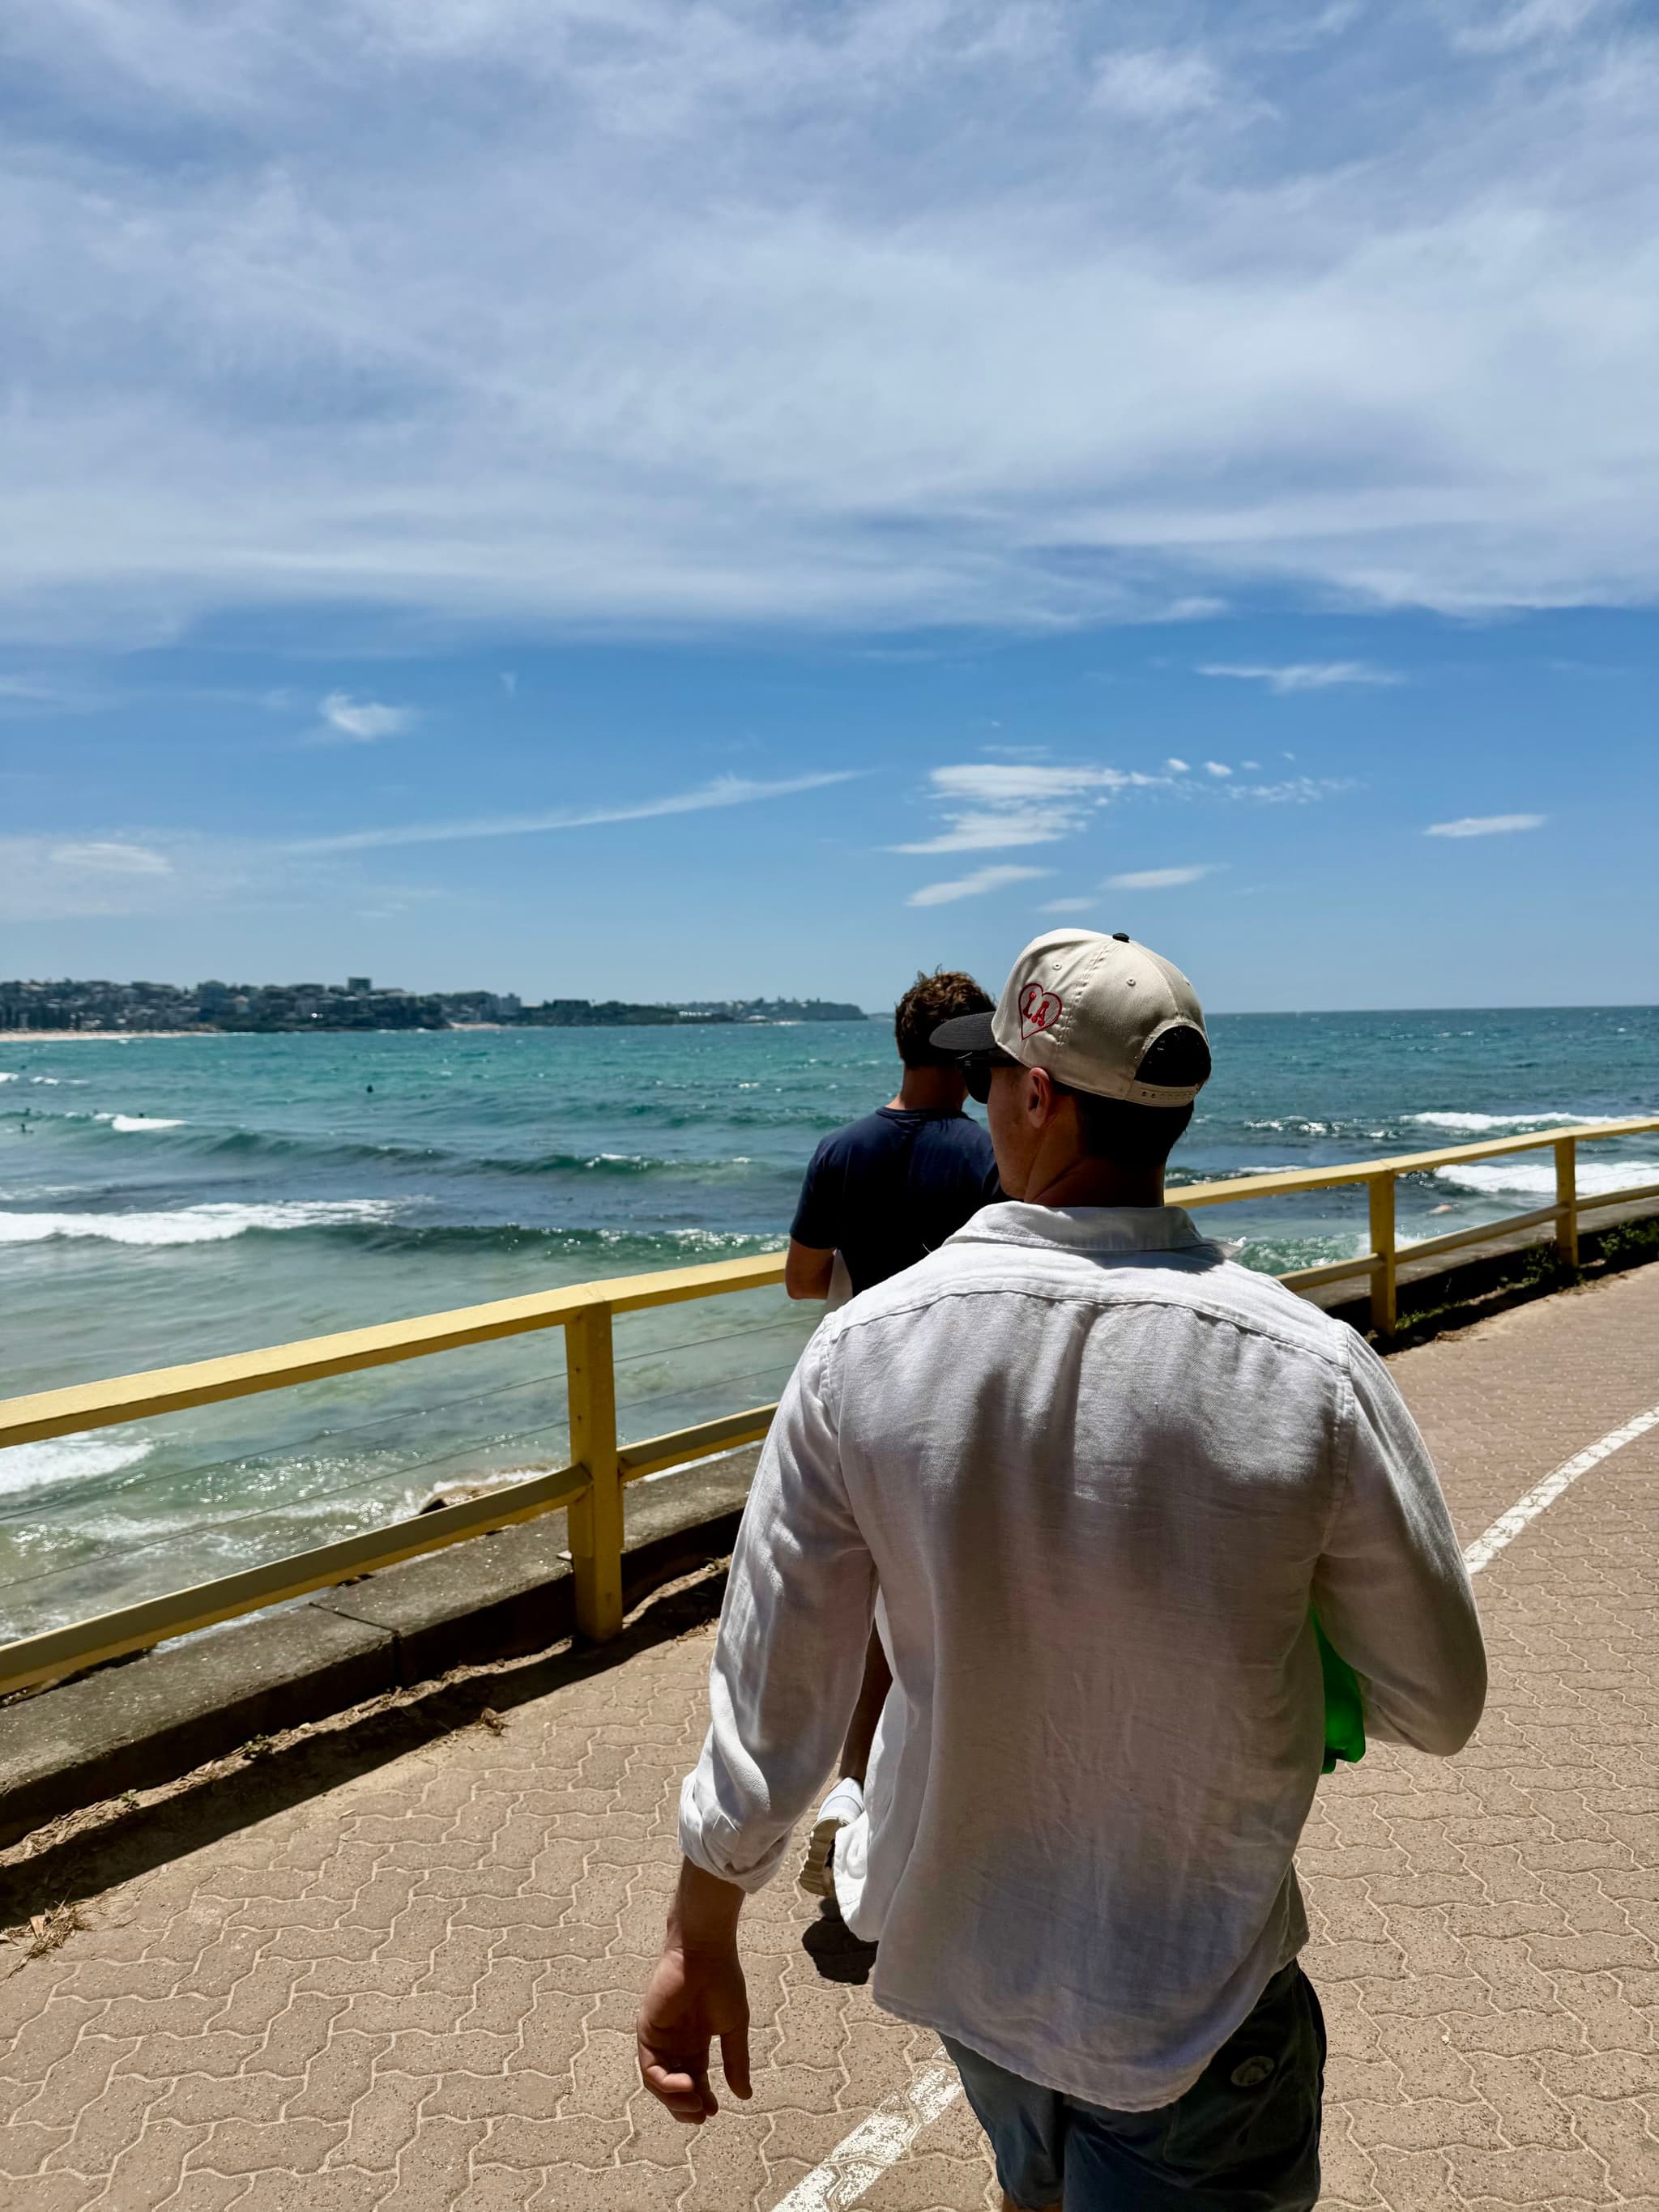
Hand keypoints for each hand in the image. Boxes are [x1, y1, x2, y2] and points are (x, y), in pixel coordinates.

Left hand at [637, 1936, 751, 2121]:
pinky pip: (649, 2067)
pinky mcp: (647, 2031)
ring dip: (674, 2100)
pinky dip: (665, 2083)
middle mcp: (674, 2044)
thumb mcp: (733, 2028)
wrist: (705, 1953)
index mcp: (694, 2043)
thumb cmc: (722, 1983)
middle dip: (685, 2106)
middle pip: (673, 2086)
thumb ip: (735, 2061)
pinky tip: (686, 2085)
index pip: (694, 2080)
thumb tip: (744, 2096)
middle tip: (702, 2115)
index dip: (702, 2099)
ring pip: (658, 2082)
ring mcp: (658, 2038)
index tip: (715, 2111)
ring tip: (695, 2105)